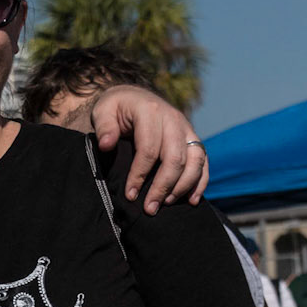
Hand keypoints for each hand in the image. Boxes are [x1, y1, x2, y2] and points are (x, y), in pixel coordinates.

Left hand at [90, 85, 208, 211]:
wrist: (134, 97)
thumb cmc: (116, 109)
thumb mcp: (103, 111)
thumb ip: (104, 127)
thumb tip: (106, 145)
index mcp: (150, 111)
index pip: (149, 149)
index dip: (139, 175)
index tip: (130, 195)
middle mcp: (173, 119)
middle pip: (175, 158)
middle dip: (162, 187)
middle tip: (150, 208)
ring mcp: (186, 128)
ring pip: (194, 160)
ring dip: (182, 186)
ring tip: (165, 203)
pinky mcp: (192, 138)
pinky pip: (203, 161)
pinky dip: (200, 181)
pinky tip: (191, 200)